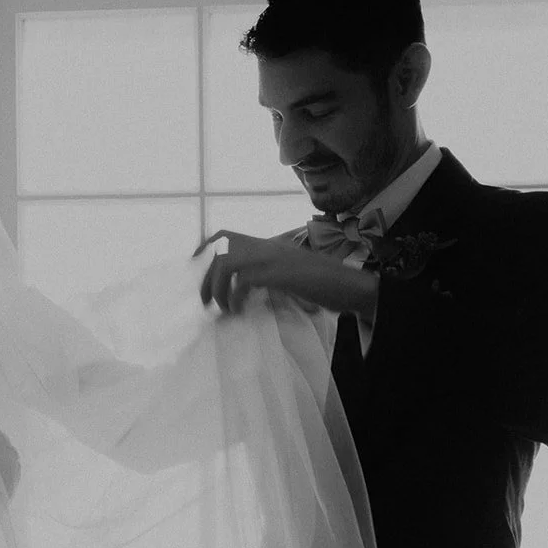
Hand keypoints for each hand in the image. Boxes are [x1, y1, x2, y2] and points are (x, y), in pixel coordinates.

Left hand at [194, 228, 380, 319]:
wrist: (352, 287)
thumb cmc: (322, 286)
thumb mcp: (287, 276)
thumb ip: (264, 277)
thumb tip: (241, 291)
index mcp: (266, 246)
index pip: (222, 234)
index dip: (202, 250)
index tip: (195, 273)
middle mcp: (267, 247)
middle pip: (218, 248)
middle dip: (205, 277)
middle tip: (207, 303)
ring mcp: (274, 258)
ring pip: (226, 262)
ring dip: (218, 289)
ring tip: (223, 310)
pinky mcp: (281, 273)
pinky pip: (245, 281)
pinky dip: (236, 299)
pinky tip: (240, 312)